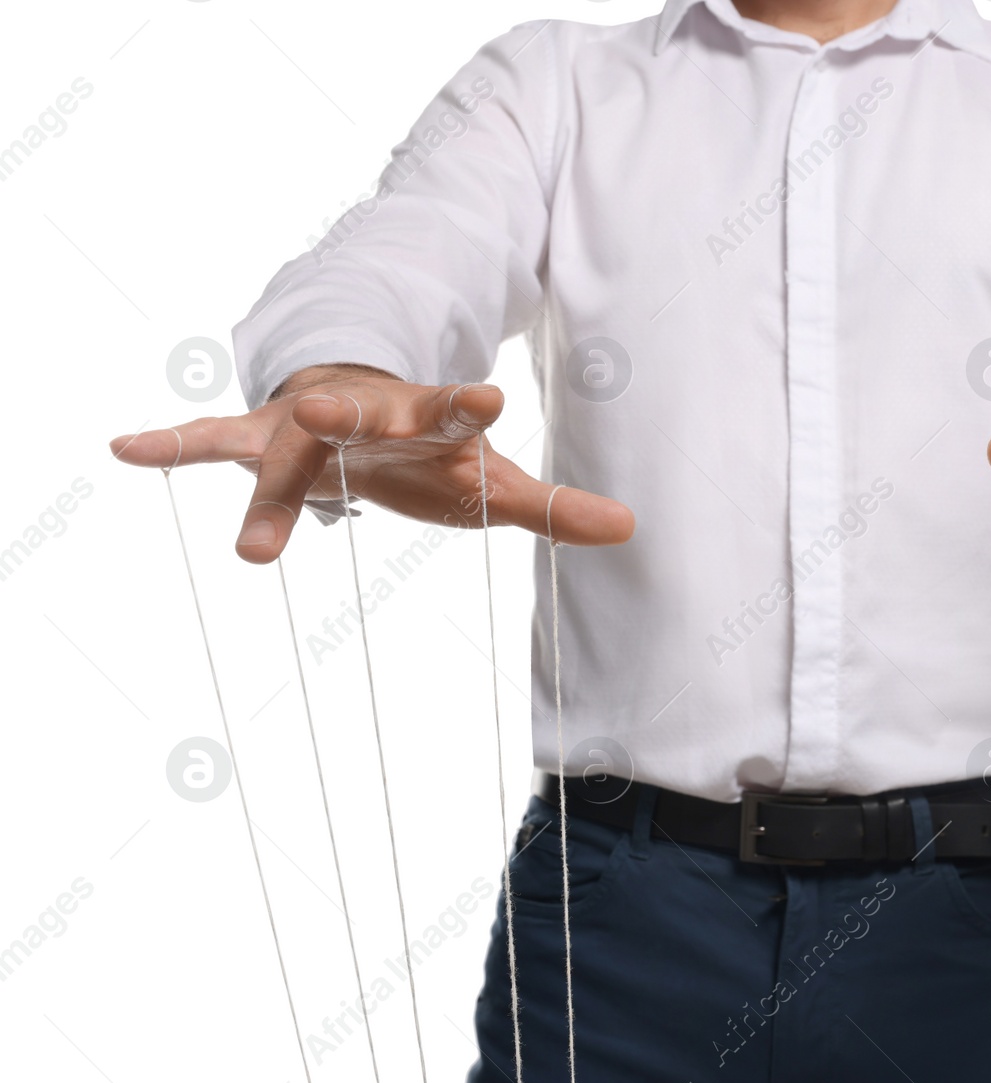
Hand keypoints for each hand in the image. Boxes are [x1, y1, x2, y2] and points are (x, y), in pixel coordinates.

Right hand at [110, 365, 634, 562]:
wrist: (368, 412)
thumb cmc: (434, 456)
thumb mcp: (492, 483)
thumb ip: (553, 508)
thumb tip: (631, 529)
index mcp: (429, 421)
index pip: (454, 411)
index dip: (468, 405)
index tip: (491, 395)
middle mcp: (364, 413)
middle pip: (351, 417)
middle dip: (337, 413)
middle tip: (322, 407)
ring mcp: (308, 423)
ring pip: (279, 445)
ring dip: (260, 479)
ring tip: (247, 541)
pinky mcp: (262, 440)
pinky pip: (210, 441)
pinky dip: (170, 444)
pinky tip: (120, 447)